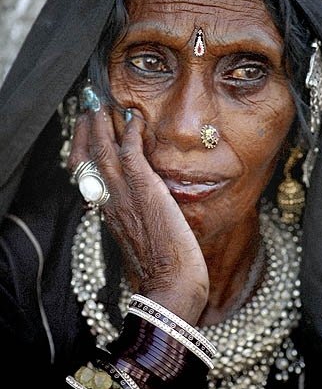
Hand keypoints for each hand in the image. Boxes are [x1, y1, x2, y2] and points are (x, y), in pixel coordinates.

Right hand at [68, 107, 208, 324]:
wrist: (171, 285)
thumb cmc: (162, 267)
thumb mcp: (141, 238)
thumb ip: (136, 217)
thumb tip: (145, 202)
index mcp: (109, 212)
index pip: (87, 174)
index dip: (83, 149)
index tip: (87, 131)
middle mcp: (110, 201)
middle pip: (88, 157)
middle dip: (86, 129)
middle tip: (89, 107)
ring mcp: (125, 194)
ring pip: (103, 151)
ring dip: (102, 124)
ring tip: (103, 104)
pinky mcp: (145, 190)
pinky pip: (131, 153)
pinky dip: (131, 133)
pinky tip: (135, 118)